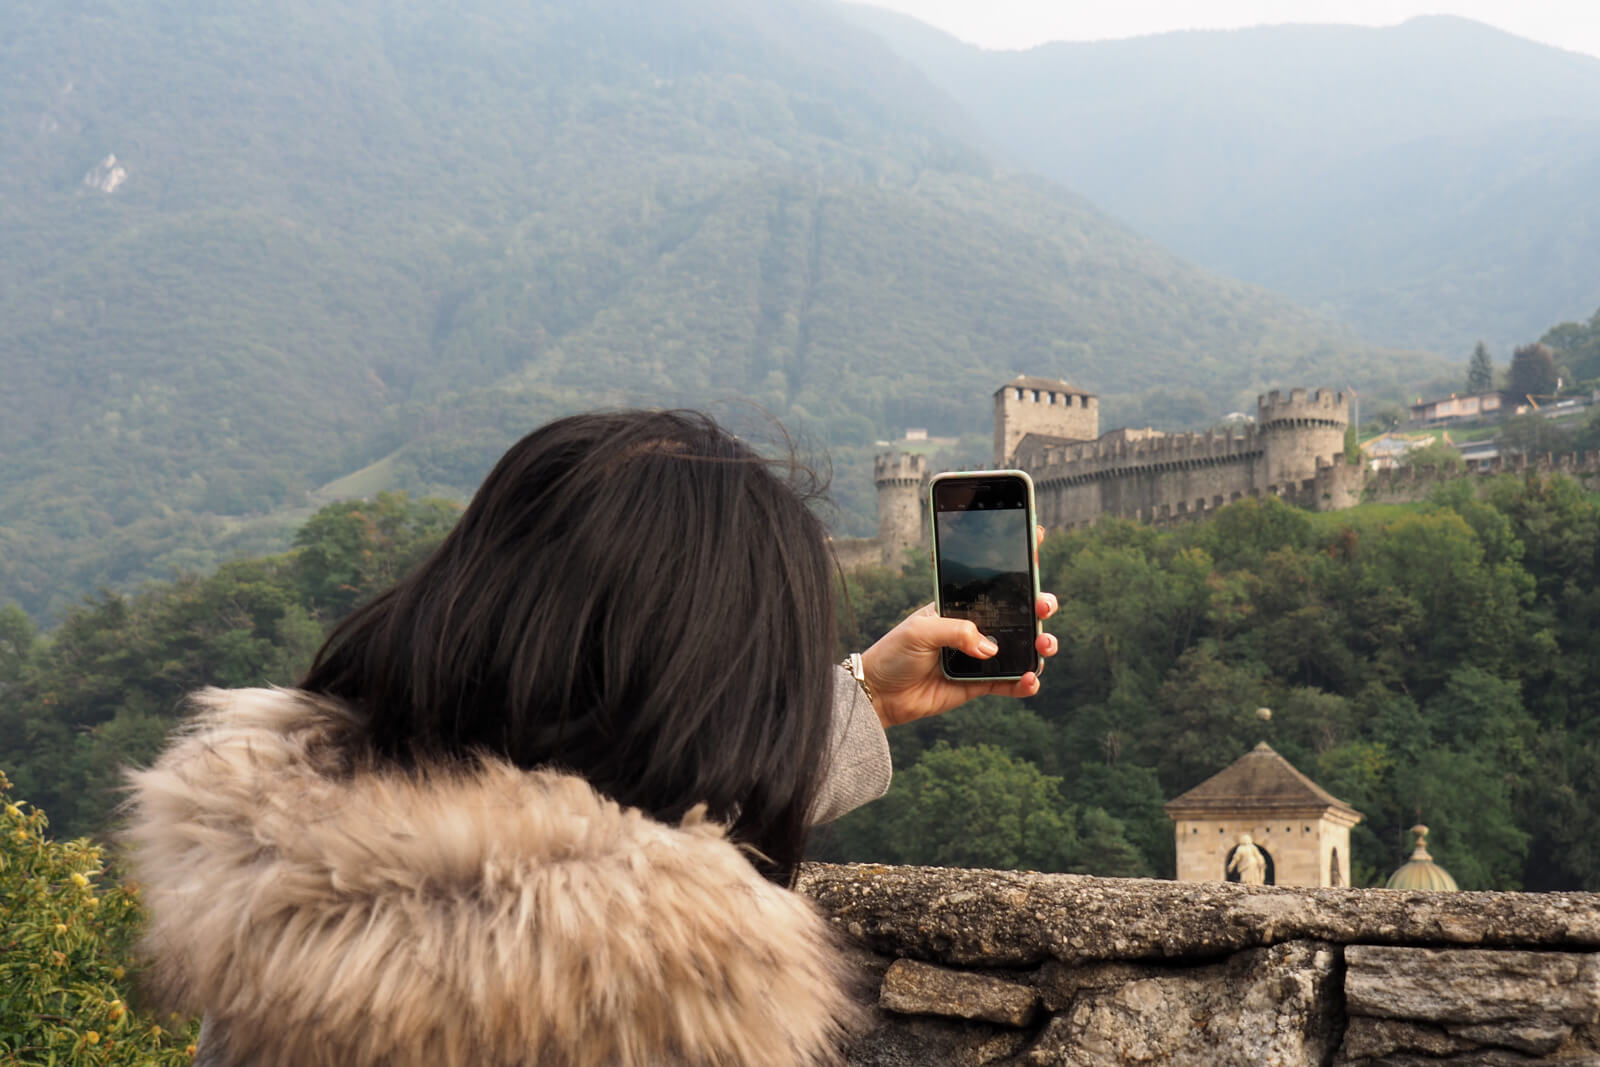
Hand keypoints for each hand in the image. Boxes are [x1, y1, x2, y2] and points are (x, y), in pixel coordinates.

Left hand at [858, 526, 1059, 727]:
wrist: (880, 693)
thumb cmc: (893, 653)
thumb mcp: (920, 631)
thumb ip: (957, 632)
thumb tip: (991, 648)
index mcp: (959, 605)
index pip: (992, 580)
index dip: (1016, 559)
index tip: (1038, 536)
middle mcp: (975, 627)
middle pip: (1018, 612)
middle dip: (1039, 604)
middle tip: (1044, 605)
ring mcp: (980, 656)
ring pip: (1022, 646)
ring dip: (1040, 643)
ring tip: (1043, 644)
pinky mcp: (981, 683)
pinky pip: (1011, 682)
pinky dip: (1026, 682)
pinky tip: (1030, 679)